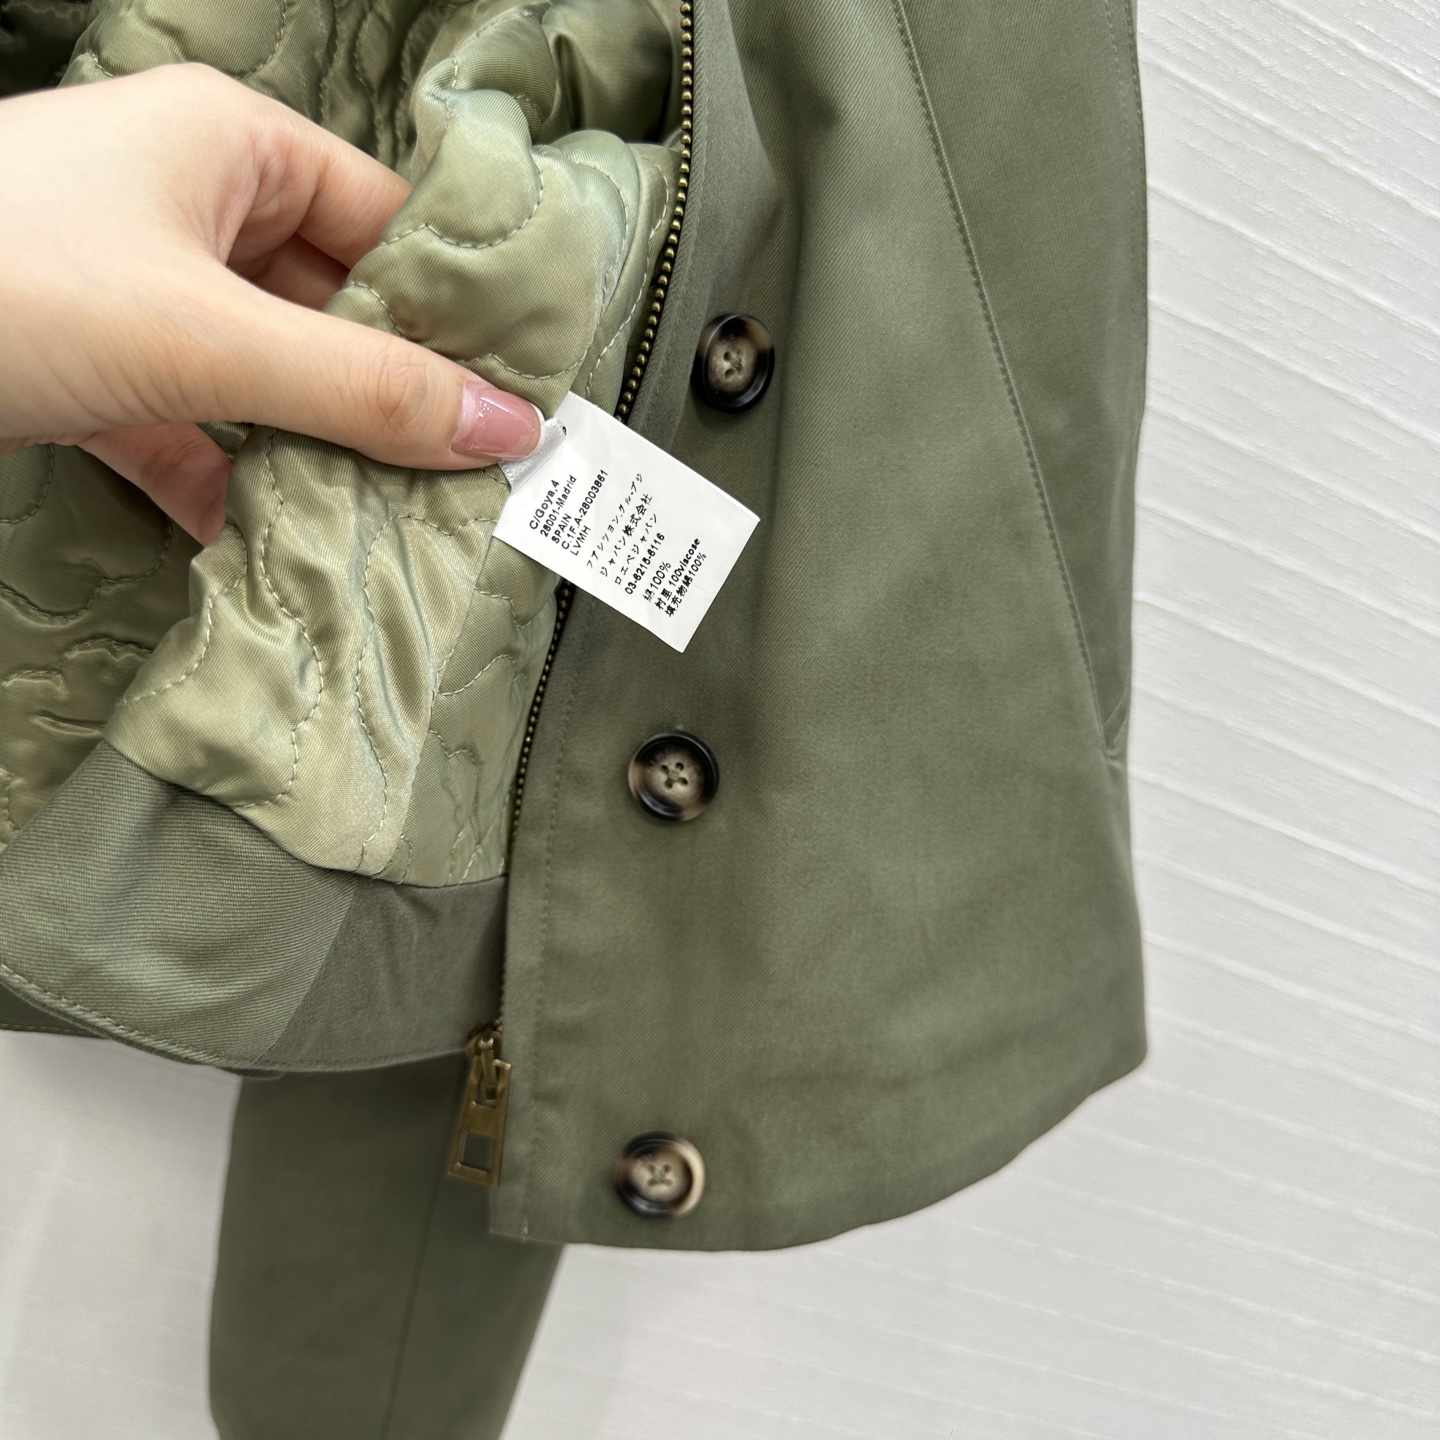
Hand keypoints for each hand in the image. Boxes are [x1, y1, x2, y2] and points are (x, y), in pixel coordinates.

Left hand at [0, 65, 541, 542]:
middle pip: (333, 306)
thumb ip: (362, 390)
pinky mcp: (94, 368)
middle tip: (467, 471)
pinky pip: (194, 426)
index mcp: (231, 148)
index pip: (387, 221)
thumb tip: (502, 430)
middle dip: (390, 395)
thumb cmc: (4, 278)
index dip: (458, 305)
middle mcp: (191, 208)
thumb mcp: (207, 335)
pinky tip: (268, 540)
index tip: (520, 390)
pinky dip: (229, 482)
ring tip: (391, 515)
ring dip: (316, 448)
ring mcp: (139, 291)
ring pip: (268, 374)